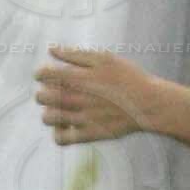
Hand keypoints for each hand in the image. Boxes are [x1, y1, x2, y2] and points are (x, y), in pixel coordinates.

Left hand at [34, 46, 160, 145]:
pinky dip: (58, 133)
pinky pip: (61, 139)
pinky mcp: (89, 135)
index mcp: (77, 78)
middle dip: (44, 92)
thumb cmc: (128, 77)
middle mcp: (76, 99)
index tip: (50, 75)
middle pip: (41, 97)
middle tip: (56, 92)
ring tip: (61, 109)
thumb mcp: (103, 58)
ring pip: (48, 118)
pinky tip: (67, 126)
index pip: (42, 75)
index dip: (42, 73)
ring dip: (49, 112)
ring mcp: (81, 118)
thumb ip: (74, 54)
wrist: (149, 103)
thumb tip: (51, 49)